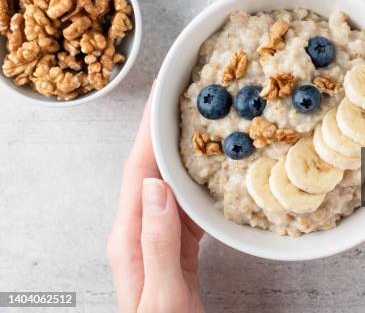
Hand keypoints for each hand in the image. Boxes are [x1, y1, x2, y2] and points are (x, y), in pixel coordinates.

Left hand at [107, 89, 204, 312]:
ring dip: (181, 147)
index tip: (160, 96)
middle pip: (150, 167)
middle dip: (163, 128)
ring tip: (199, 119)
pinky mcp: (176, 244)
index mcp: (129, 239)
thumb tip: (156, 187)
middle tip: (182, 95)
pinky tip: (211, 167)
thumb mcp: (163, 297)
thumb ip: (158, 244)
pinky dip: (197, 177)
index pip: (138, 172)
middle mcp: (139, 230)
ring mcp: (157, 236)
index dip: (148, 130)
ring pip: (169, 180)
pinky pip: (185, 201)